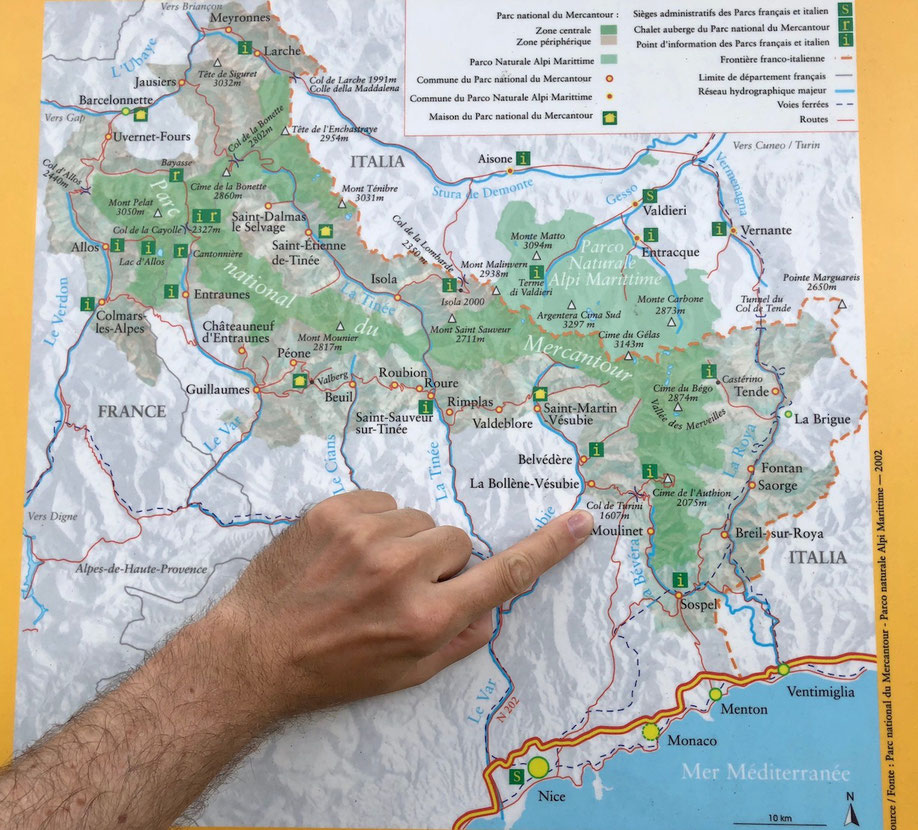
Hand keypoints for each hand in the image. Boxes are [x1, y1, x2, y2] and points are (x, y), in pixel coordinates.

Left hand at [212, 490, 593, 718]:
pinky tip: (346, 552)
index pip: (503, 576)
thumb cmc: (333, 669)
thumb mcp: (404, 675)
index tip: (580, 520)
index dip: (547, 548)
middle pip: (456, 540)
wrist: (254, 651)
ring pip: (418, 519)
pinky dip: (373, 523)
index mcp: (427, 618)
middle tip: (398, 588)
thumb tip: (490, 608)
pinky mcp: (335, 511)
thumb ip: (458, 641)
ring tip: (364, 572)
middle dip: (439, 562)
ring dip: (403, 542)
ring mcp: (366, 536)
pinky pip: (382, 501)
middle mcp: (402, 572)